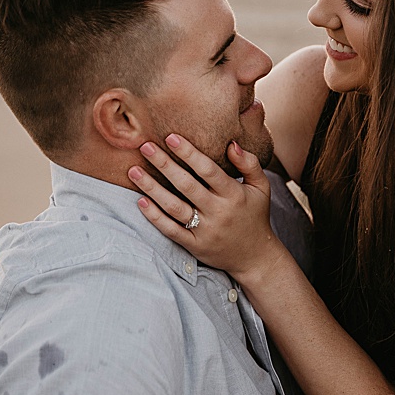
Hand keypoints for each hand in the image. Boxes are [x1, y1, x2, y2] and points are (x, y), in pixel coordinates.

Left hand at [130, 136, 279, 283]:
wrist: (255, 257)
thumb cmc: (254, 215)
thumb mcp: (261, 187)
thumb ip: (249, 163)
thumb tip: (231, 143)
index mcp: (234, 194)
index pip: (208, 170)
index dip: (189, 153)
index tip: (170, 137)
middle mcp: (218, 212)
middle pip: (186, 185)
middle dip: (164, 164)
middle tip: (144, 146)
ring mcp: (205, 230)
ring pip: (174, 207)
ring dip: (152, 188)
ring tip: (134, 171)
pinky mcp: (194, 245)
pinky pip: (171, 230)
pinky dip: (154, 216)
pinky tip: (140, 201)